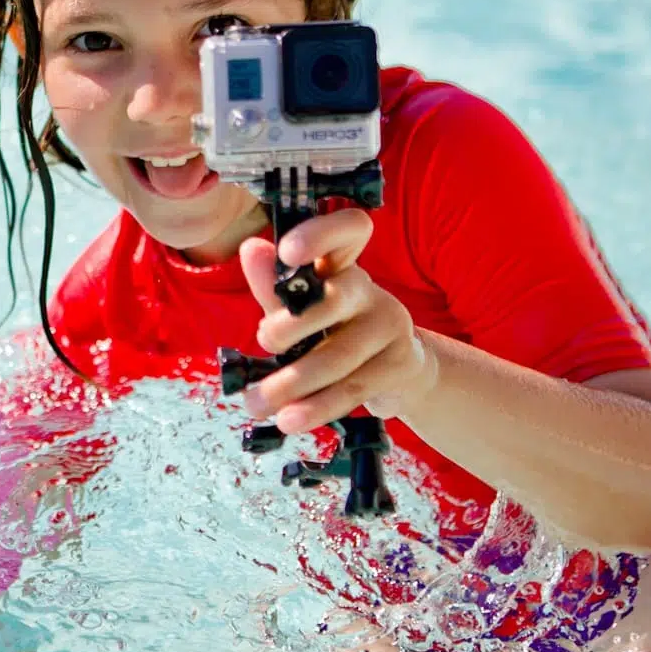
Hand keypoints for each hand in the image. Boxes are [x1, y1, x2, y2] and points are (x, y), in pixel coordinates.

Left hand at [238, 208, 437, 432]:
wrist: (396, 372)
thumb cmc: (335, 332)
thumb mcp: (301, 310)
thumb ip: (274, 288)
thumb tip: (251, 249)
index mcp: (342, 266)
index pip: (347, 230)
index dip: (321, 234)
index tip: (287, 251)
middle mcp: (368, 290)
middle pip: (335, 299)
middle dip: (293, 323)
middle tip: (262, 342)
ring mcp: (389, 326)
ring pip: (338, 356)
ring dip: (292, 384)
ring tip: (256, 404)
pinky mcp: (399, 364)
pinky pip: (353, 388)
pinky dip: (316, 407)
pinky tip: (290, 420)